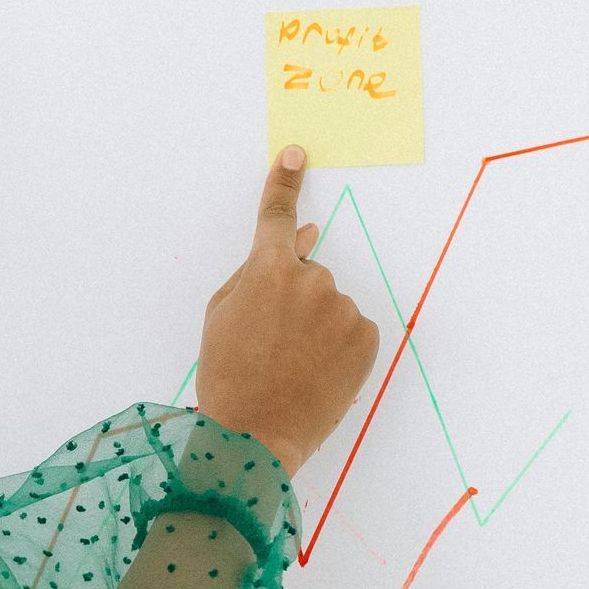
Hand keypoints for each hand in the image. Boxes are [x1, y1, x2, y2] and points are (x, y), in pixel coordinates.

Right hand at [192, 146, 380, 477]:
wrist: (253, 435)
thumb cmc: (227, 376)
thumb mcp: (223, 316)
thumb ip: (257, 271)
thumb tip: (306, 236)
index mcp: (267, 270)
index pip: (276, 216)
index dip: (284, 183)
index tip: (296, 153)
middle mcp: (311, 280)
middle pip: (307, 275)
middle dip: (293, 299)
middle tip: (271, 344)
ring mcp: (342, 309)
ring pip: (330, 305)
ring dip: (316, 326)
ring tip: (292, 365)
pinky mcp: (366, 337)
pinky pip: (352, 329)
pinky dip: (338, 347)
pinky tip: (315, 372)